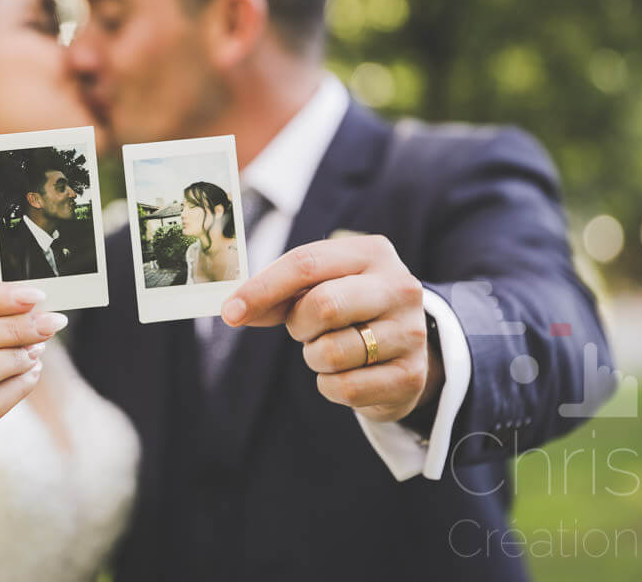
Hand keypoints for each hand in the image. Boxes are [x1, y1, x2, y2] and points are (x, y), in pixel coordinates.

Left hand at [221, 235, 441, 422]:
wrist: (405, 349)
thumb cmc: (348, 310)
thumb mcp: (317, 289)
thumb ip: (276, 296)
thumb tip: (232, 310)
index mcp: (372, 253)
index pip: (306, 263)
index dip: (261, 289)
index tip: (229, 312)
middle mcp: (400, 287)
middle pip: (323, 305)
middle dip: (298, 325)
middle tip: (303, 330)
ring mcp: (410, 332)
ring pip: (332, 352)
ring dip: (315, 357)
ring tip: (331, 349)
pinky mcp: (412, 376)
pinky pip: (347, 387)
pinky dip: (331, 385)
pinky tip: (347, 373)